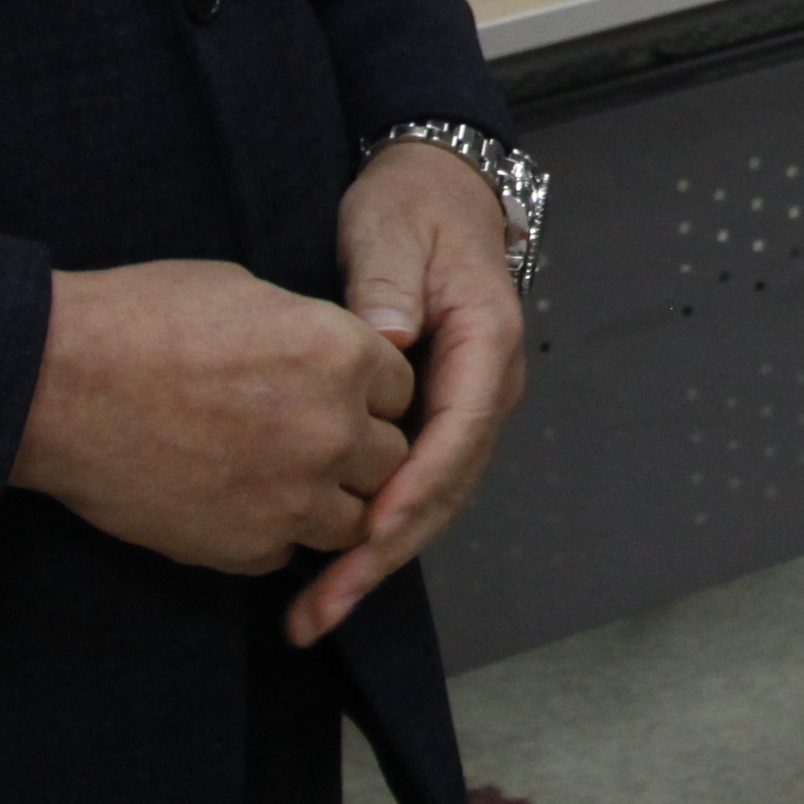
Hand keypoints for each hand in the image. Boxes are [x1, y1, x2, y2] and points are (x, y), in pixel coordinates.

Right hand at [11, 261, 410, 577]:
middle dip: (355, 450)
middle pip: (388, 459)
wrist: (55, 385)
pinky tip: (232, 502)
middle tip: (303, 438)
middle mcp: (334, 430)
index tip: (332, 393)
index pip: (400, 390)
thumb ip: (310, 332)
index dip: (366, 393)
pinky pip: (290, 552)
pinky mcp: (247, 548)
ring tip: (273, 476)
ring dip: (324, 501)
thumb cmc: (139, 320)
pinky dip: (272, 533)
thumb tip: (328, 356)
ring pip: (352, 519)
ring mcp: (294, 498)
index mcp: (343, 354)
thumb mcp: (246, 293)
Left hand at [290, 140, 532, 647]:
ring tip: (317, 612)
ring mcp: (465, 412)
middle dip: (386, 554)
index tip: (367, 533)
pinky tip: (329, 570)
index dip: (414, 489)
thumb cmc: (413, 209)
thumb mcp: (393, 230)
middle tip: (325, 605)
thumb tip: (384, 337)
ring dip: (377, 561)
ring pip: (432, 503)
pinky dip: (375, 535)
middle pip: (446, 490)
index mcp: (486, 344)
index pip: (458, 433)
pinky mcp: (437, 424)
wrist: (438, 192)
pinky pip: (414, 489)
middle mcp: (486, 390)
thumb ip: (388, 283)